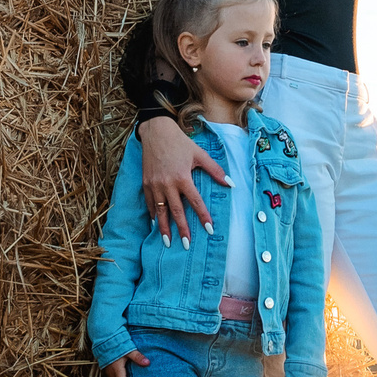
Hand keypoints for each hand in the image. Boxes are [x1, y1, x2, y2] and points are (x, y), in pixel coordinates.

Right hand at [138, 115, 224, 242]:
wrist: (156, 132)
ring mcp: (154, 185)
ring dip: (164, 228)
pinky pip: (150, 203)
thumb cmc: (179, 142)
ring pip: (160, 211)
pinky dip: (153, 215)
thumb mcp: (199, 154)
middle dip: (181, 229)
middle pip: (176, 211)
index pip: (195, 202)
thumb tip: (231, 183)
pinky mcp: (146, 183)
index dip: (203, 216)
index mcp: (182, 177)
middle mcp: (167, 184)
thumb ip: (215, 170)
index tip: (209, 229)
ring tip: (167, 242)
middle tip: (186, 244)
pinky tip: (156, 224)